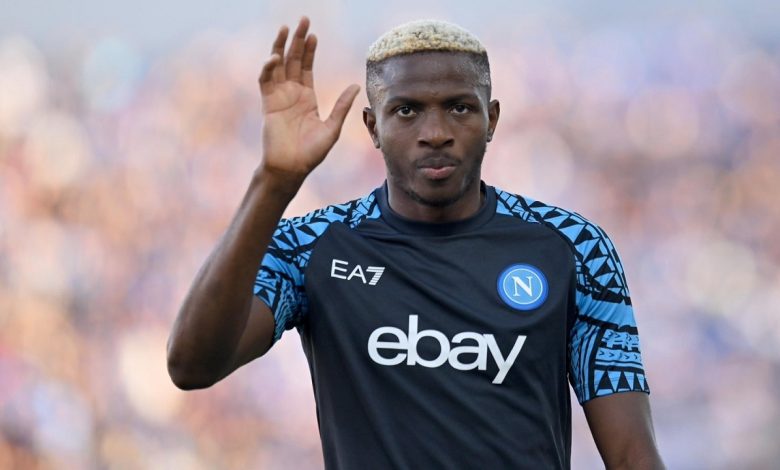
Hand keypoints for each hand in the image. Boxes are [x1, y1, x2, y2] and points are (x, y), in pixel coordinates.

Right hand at [258, 17, 360, 181]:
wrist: (291, 168)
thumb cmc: (311, 153)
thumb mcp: (332, 127)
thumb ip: (341, 106)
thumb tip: (356, 86)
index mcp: (307, 98)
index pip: (307, 67)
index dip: (309, 50)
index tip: (314, 34)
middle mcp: (291, 94)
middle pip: (293, 60)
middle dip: (297, 40)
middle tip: (302, 20)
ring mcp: (278, 98)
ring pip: (278, 66)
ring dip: (280, 46)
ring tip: (285, 28)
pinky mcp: (268, 105)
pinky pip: (266, 82)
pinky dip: (268, 68)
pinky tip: (274, 57)